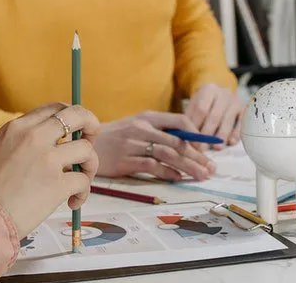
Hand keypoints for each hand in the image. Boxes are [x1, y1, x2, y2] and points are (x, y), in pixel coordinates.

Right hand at [0, 103, 99, 236]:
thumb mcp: (0, 151)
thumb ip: (25, 141)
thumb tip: (59, 142)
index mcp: (18, 126)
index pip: (56, 108)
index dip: (72, 117)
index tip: (76, 131)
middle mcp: (34, 137)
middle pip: (79, 115)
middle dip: (92, 126)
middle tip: (91, 142)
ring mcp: (47, 159)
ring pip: (87, 150)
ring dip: (89, 167)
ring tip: (78, 184)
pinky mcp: (57, 184)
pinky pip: (84, 181)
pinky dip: (83, 193)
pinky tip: (72, 202)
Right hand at [92, 111, 216, 181]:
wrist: (84, 143)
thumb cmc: (115, 137)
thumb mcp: (137, 126)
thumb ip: (159, 131)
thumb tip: (188, 143)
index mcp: (148, 117)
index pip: (180, 120)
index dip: (197, 134)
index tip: (208, 148)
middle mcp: (142, 128)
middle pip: (177, 141)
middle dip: (198, 156)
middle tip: (212, 168)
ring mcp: (133, 144)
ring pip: (168, 154)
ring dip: (188, 166)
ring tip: (201, 175)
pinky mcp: (125, 160)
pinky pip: (152, 166)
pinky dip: (168, 173)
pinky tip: (179, 178)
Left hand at [184, 83, 243, 147]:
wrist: (220, 96)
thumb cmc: (203, 104)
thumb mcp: (194, 106)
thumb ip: (190, 119)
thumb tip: (186, 137)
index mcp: (209, 89)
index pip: (201, 109)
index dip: (196, 126)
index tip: (191, 140)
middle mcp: (224, 93)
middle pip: (214, 116)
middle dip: (208, 134)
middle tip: (202, 148)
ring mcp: (236, 101)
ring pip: (228, 121)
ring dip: (221, 136)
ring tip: (216, 148)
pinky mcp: (244, 110)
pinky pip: (241, 124)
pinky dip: (236, 134)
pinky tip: (231, 143)